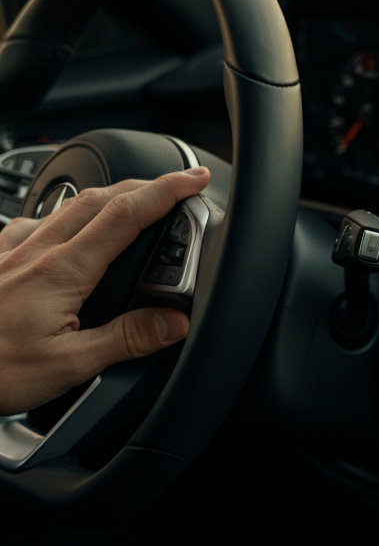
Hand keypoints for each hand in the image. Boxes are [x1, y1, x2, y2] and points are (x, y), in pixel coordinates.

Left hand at [0, 168, 209, 415]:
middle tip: (176, 186)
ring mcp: (11, 252)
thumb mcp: (70, 366)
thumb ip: (126, 339)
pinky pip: (35, 224)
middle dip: (145, 185)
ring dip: (108, 197)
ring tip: (131, 204)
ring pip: (68, 207)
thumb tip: (174, 322)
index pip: (125, 216)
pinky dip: (64, 218)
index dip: (166, 191)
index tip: (193, 179)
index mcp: (62, 272)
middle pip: (100, 199)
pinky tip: (65, 231)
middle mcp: (35, 251)